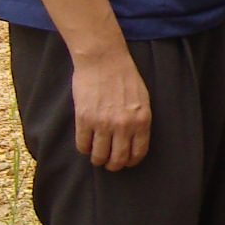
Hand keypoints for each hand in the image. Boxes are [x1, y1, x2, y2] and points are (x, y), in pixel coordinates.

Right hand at [71, 46, 152, 171]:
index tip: (125, 161)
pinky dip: (84, 148)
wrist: (103, 59)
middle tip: (108, 162)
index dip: (130, 161)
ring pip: (98, 156)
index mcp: (141, 120)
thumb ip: (139, 120)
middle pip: (117, 159)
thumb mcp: (142, 99)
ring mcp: (103, 123)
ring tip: (96, 154)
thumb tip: (133, 140)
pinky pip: (82, 145)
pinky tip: (86, 143)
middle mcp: (124, 125)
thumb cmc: (124, 76)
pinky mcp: (84, 119)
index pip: (137, 153)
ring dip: (97, 159)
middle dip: (113, 165)